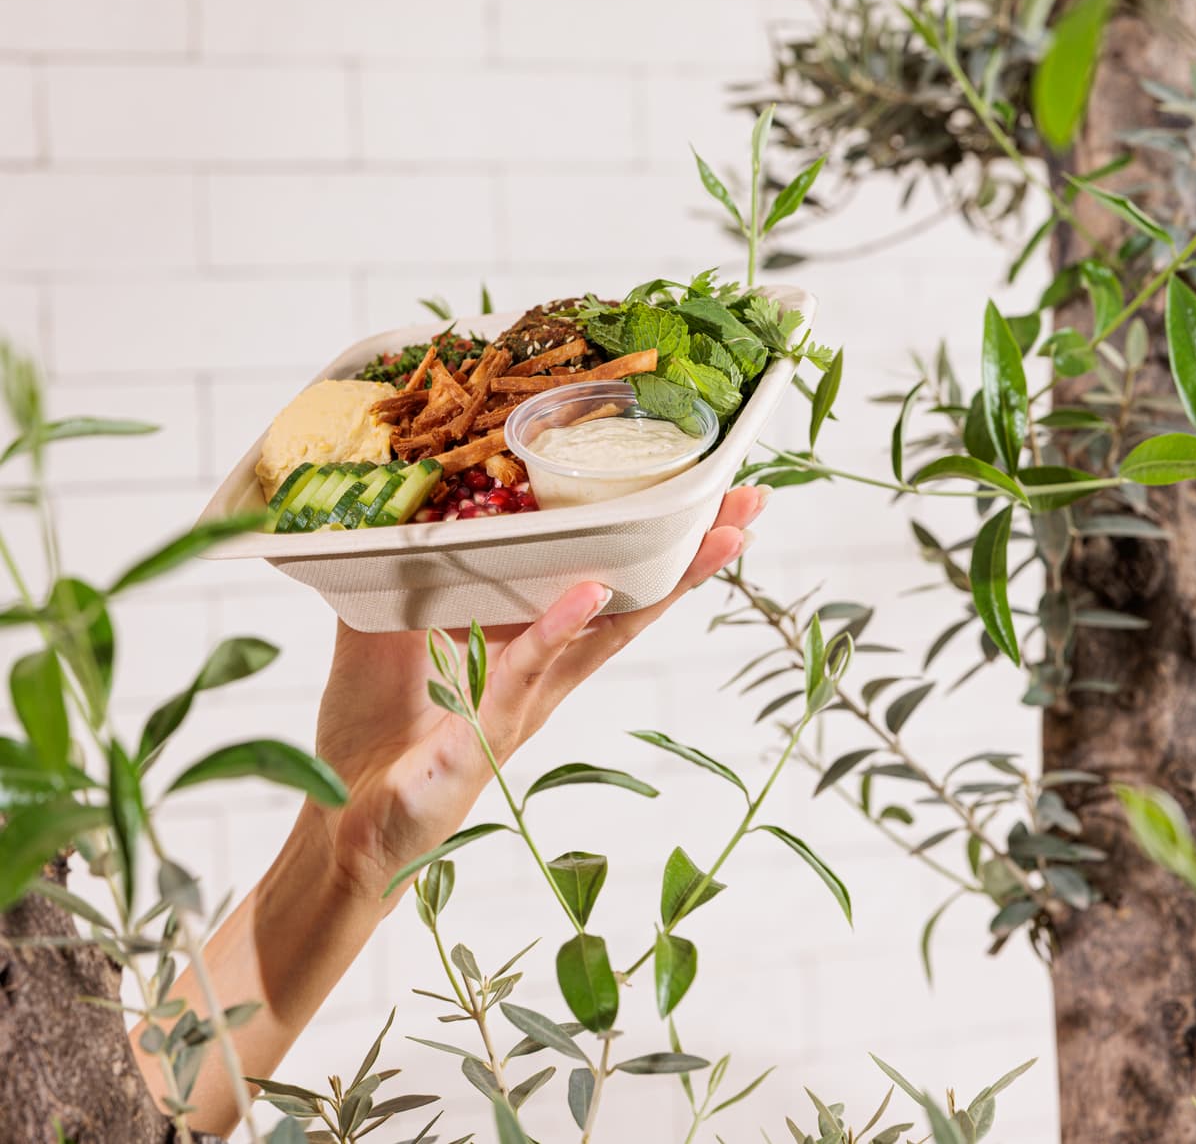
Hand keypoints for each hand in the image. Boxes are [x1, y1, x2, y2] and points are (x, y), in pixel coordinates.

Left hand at [311, 484, 766, 904]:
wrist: (337, 823)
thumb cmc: (373, 729)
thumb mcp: (382, 627)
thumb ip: (395, 568)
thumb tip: (394, 492)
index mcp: (524, 640)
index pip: (601, 576)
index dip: (648, 535)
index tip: (699, 484)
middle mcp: (541, 673)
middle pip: (634, 602)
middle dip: (694, 554)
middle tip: (747, 502)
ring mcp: (522, 706)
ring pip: (605, 635)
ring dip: (664, 584)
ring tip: (713, 535)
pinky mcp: (484, 740)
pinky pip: (524, 676)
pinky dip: (557, 632)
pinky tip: (588, 593)